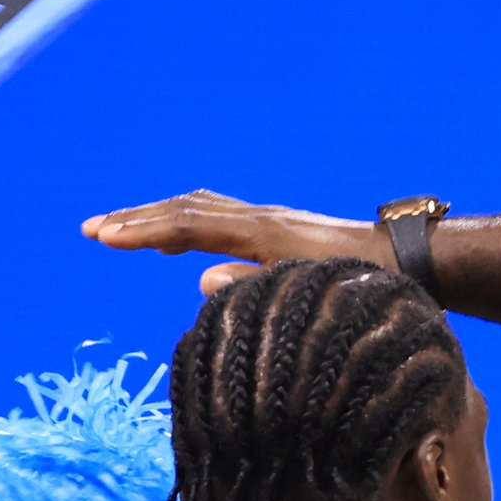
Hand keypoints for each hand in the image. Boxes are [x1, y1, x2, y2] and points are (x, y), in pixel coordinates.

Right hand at [80, 190, 384, 293]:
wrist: (409, 261)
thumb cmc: (365, 284)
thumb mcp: (311, 291)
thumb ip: (258, 287)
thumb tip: (203, 280)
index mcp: (263, 232)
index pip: (189, 227)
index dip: (144, 232)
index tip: (104, 237)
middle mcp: (262, 218)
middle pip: (186, 209)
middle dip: (137, 219)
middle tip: (91, 230)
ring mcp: (269, 220)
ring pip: (200, 209)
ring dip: (157, 218)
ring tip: (117, 231)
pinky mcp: (277, 230)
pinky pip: (217, 218)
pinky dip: (184, 224)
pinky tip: (176, 245)